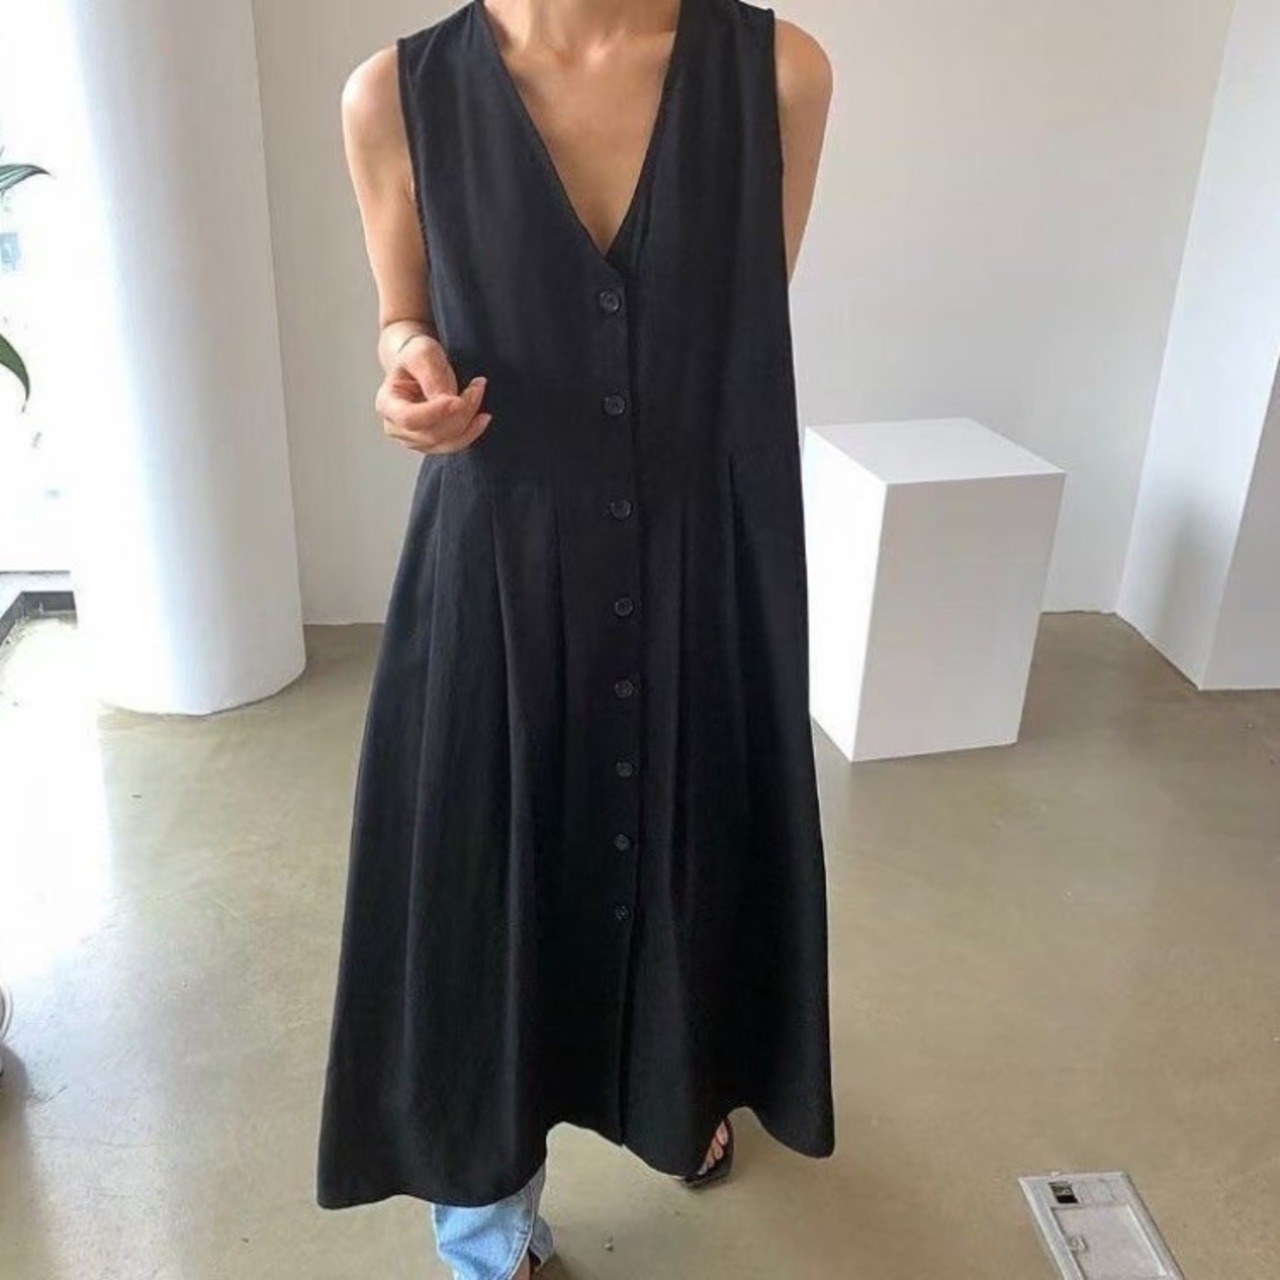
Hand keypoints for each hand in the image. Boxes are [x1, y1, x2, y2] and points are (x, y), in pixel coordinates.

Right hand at [375, 333, 493, 454]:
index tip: (457, 399)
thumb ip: (432, 376)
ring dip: (469, 421)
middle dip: (460, 412)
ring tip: (478, 393)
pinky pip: (454, 445)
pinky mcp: (432, 443)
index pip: (409, 418)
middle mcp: (396, 427)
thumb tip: (449, 403)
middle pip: (431, 433)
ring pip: (446, 442)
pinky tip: (482, 417)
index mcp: (387, 403)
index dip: (435, 412)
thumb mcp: (423, 354)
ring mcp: (414, 439)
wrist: (420, 365)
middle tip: (477, 386)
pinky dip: (471, 432)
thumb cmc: (417, 357)